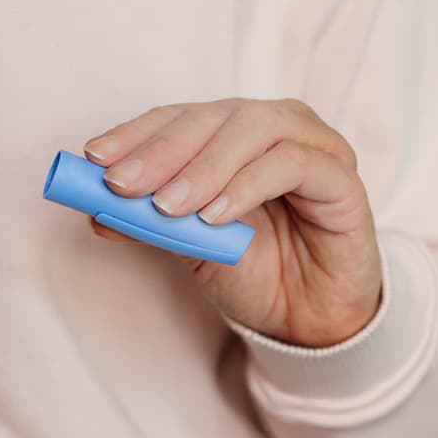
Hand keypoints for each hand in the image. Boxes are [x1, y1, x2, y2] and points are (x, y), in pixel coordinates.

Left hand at [83, 98, 380, 347]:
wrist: (307, 320)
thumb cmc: (252, 270)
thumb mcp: (188, 246)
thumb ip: (148, 223)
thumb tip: (94, 211)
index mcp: (233, 132)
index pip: (179, 117)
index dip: (135, 133)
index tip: (95, 157)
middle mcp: (275, 127)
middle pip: (212, 117)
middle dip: (161, 150)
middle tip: (122, 183)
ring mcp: (314, 147)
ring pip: (254, 129)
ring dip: (203, 167)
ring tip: (168, 207)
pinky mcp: (343, 179)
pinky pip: (295, 164)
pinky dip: (248, 185)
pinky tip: (216, 216)